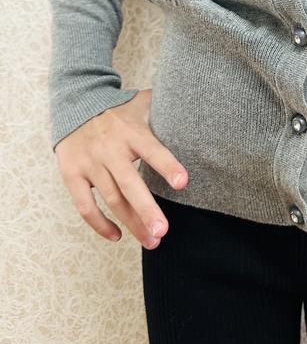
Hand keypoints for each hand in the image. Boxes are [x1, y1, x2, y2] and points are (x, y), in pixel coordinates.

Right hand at [53, 89, 187, 248]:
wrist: (76, 105)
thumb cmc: (119, 110)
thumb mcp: (142, 102)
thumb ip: (166, 105)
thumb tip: (197, 104)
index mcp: (131, 132)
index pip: (152, 150)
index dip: (167, 166)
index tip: (183, 183)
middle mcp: (110, 148)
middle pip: (129, 184)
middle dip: (147, 210)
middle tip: (163, 232)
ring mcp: (90, 163)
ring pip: (111, 200)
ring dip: (132, 223)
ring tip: (152, 241)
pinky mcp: (72, 174)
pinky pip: (85, 206)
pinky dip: (100, 224)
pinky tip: (118, 236)